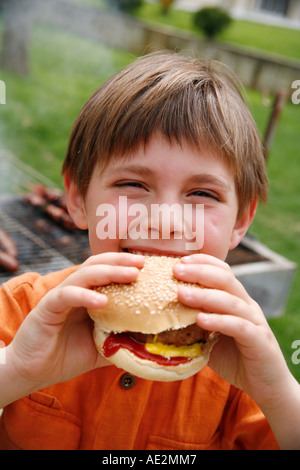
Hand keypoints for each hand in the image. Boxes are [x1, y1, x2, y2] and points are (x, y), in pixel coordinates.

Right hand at [7, 252, 143, 393]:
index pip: (107, 272)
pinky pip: (67, 296)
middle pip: (97, 265)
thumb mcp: (103, 348)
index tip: (150, 266)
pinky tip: (102, 301)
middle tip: (143, 262)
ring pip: (84, 275)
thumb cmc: (67, 357)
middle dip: (120, 261)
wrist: (34, 373)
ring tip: (131, 274)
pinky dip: (85, 295)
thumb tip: (152, 343)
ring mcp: (60, 297)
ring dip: (109, 272)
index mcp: (87, 296)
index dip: (126, 266)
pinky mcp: (47, 308)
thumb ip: (122, 340)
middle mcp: (74, 291)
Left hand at [173, 254, 291, 407]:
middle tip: (176, 270)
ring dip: (204, 296)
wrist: (266, 384)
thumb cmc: (234, 358)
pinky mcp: (259, 340)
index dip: (203, 262)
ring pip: (230, 301)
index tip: (180, 260)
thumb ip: (193, 325)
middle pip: (225, 279)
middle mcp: (246, 306)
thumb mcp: (210, 337)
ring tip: (181, 294)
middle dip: (199, 272)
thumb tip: (161, 318)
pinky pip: (239, 326)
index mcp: (236, 300)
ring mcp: (254, 321)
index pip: (222, 271)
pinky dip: (219, 321)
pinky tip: (201, 320)